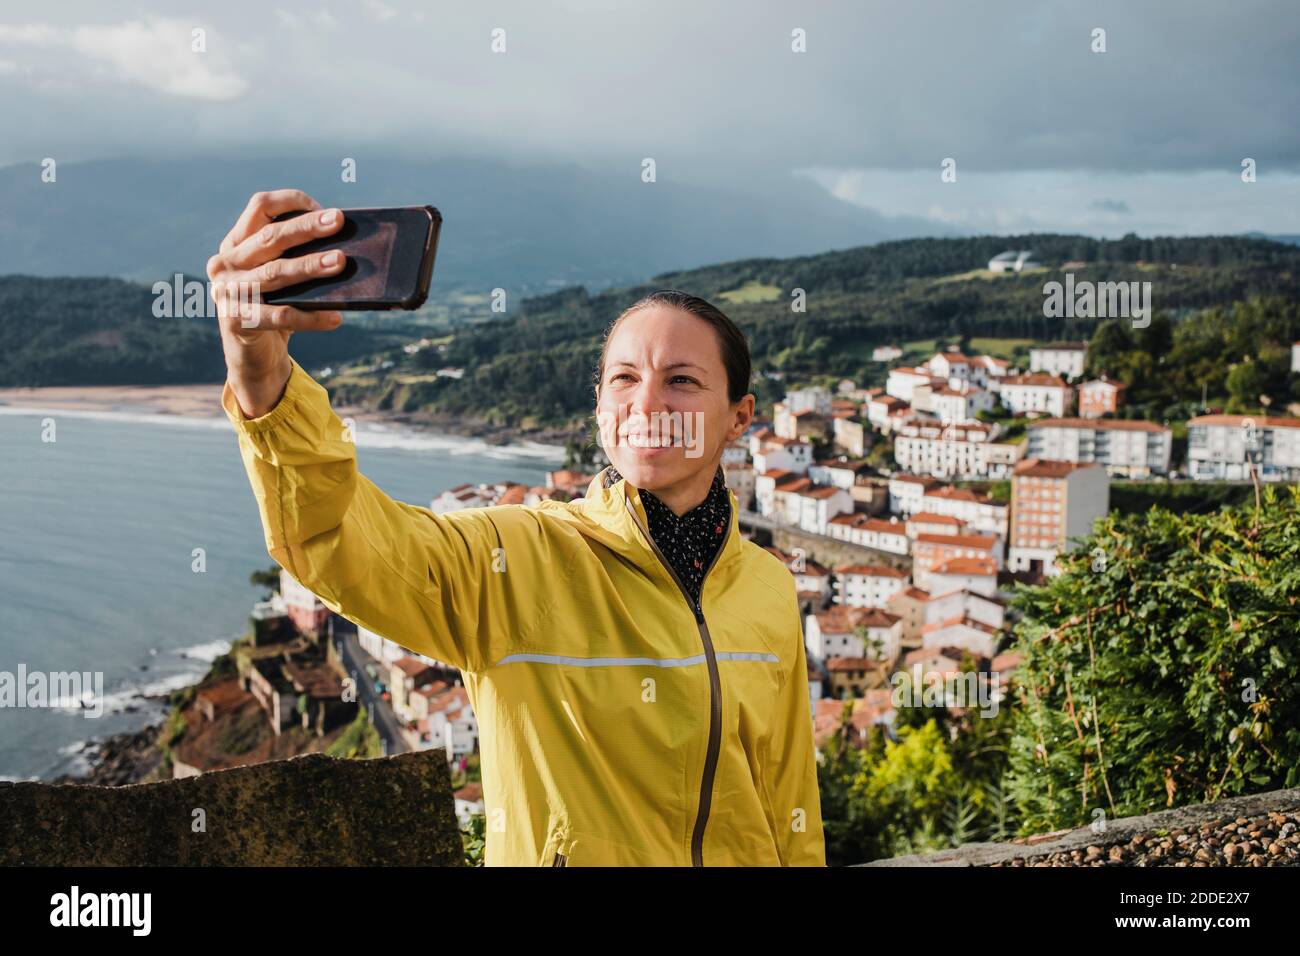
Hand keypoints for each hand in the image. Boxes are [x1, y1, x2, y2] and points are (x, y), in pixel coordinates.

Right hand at [208, 189, 345, 416]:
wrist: (252, 355)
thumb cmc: (274, 306)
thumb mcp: (279, 276)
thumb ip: (295, 257)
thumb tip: (341, 244)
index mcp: (236, 242)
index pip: (260, 206)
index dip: (291, 202)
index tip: (324, 209)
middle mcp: (226, 262)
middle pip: (270, 237)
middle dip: (307, 228)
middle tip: (338, 221)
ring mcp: (227, 291)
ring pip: (275, 273)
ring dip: (310, 266)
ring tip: (341, 262)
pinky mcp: (236, 320)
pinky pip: (280, 315)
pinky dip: (311, 317)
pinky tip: (336, 318)